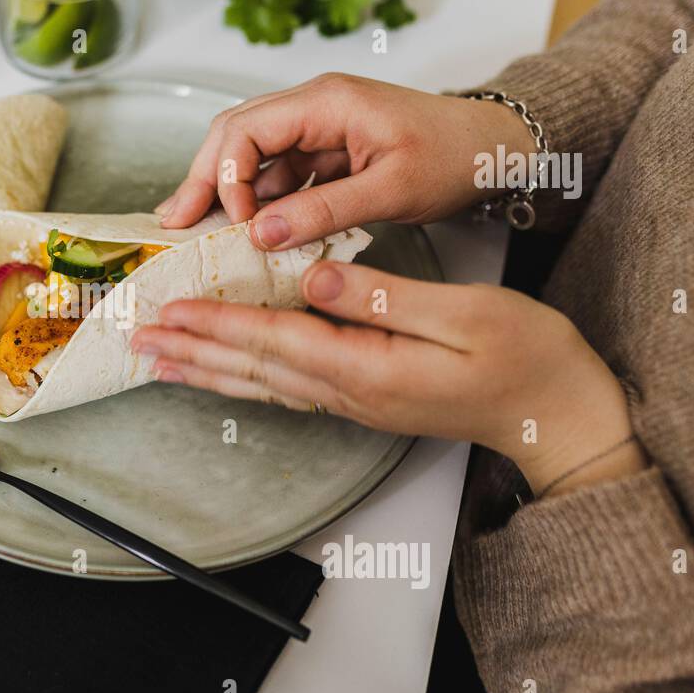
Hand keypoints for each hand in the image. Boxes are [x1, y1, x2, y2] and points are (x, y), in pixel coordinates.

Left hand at [131, 261, 647, 497]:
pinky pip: (284, 389)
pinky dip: (243, 378)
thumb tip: (314, 278)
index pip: (272, 340)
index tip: (169, 311)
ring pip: (260, 384)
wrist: (555, 414)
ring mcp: (353, 402)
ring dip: (206, 371)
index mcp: (367, 368)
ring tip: (160, 362)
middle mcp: (348, 393)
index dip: (216, 323)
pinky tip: (224, 373)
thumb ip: (384, 297)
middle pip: (251, 369)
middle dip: (190, 352)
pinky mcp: (362, 398)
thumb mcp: (466, 313)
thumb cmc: (524, 358)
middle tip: (138, 341)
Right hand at [156, 74, 536, 249]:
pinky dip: (260, 202)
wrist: (496, 149)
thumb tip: (263, 233)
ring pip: (251, 155)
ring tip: (203, 234)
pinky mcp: (326, 151)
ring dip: (228, 193)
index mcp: (327, 101)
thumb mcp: (391, 189)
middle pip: (235, 135)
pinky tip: (251, 232)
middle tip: (175, 223)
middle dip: (204, 179)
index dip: (225, 175)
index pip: (246, 128)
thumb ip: (324, 210)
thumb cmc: (455, 157)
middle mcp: (313, 106)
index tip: (231, 223)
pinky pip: (279, 173)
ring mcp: (317, 127)